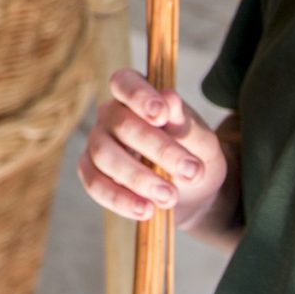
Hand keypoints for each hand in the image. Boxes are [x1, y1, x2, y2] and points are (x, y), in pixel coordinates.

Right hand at [79, 69, 228, 230]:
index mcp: (137, 95)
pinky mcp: (92, 174)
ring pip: (105, 156)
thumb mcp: (202, 140)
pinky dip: (120, 199)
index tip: (161, 115)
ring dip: (139, 178)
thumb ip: (186, 122)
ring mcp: (97, 144)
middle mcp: (111, 115)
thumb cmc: (194, 155)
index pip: (125, 82)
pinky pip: (96, 184)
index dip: (139, 95)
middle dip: (157, 149)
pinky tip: (146, 210)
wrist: (192, 192)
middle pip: (121, 124)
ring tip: (171, 197)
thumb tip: (170, 98)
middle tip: (190, 171)